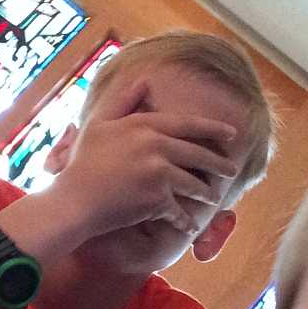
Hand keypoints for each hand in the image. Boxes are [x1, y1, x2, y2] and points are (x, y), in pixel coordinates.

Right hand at [51, 80, 237, 237]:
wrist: (75, 200)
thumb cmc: (83, 163)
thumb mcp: (99, 124)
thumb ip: (123, 100)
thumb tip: (145, 81)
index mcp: (145, 125)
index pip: (189, 124)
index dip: (213, 129)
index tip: (232, 134)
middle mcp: (156, 145)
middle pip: (198, 155)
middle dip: (219, 165)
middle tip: (232, 171)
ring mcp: (159, 173)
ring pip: (194, 185)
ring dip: (205, 194)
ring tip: (212, 199)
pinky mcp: (157, 199)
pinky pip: (179, 211)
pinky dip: (185, 221)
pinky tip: (191, 227)